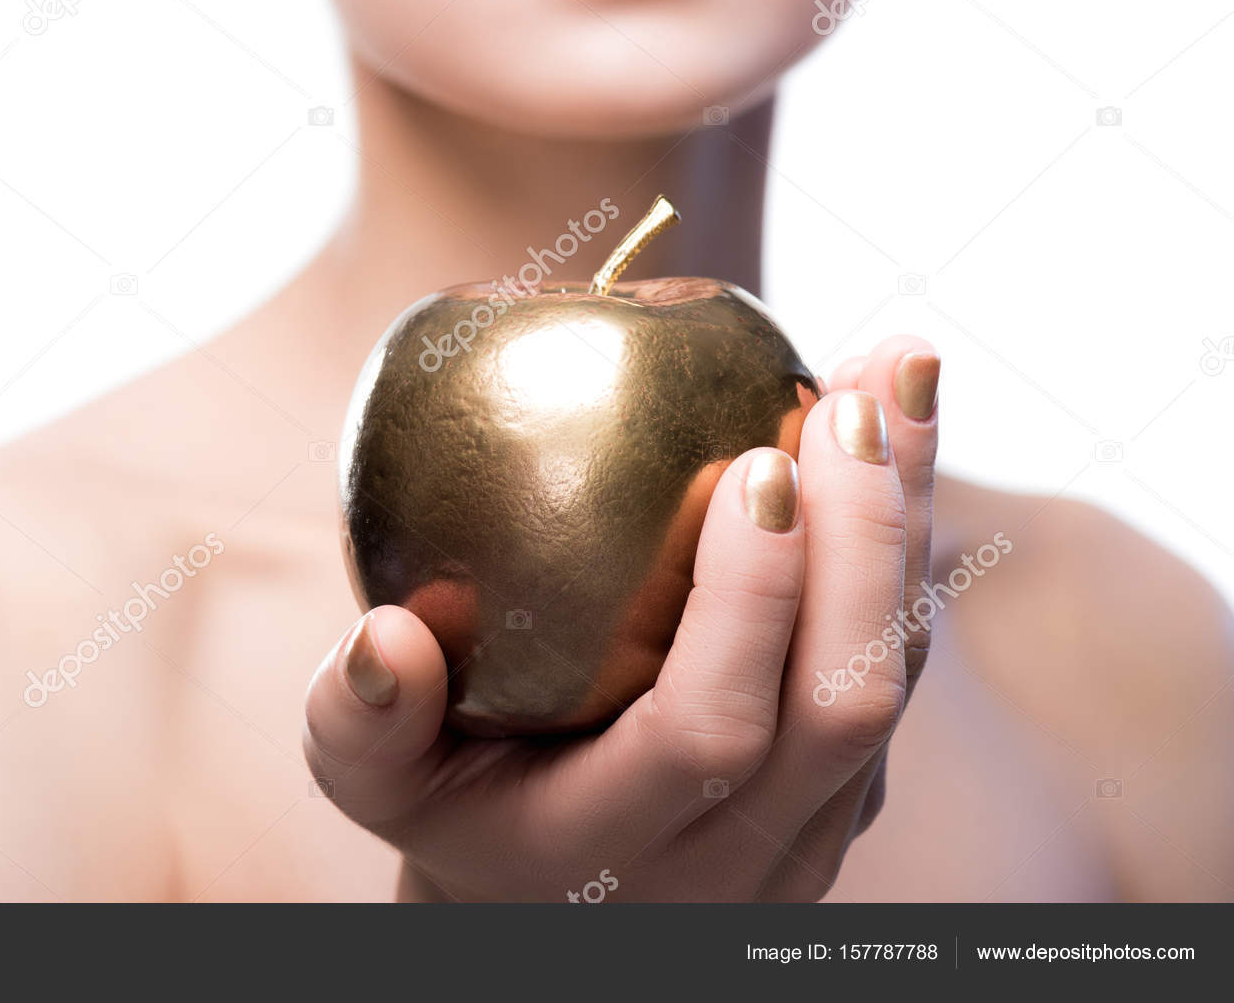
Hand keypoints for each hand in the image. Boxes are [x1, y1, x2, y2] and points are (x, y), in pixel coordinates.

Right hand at [304, 337, 939, 901]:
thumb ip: (361, 723)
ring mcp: (814, 829)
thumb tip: (385, 639)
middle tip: (843, 402)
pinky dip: (905, 534)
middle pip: (847, 704)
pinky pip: (901, 656)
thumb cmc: (456, 810)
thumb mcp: (378, 782)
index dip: (748, 603)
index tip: (752, 464)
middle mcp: (742, 858)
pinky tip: (889, 424)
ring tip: (896, 369)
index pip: (712, 733)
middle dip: (863, 541)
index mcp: (620, 848)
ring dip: (905, 519)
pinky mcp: (850, 789)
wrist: (560, 898)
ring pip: (897, 676)